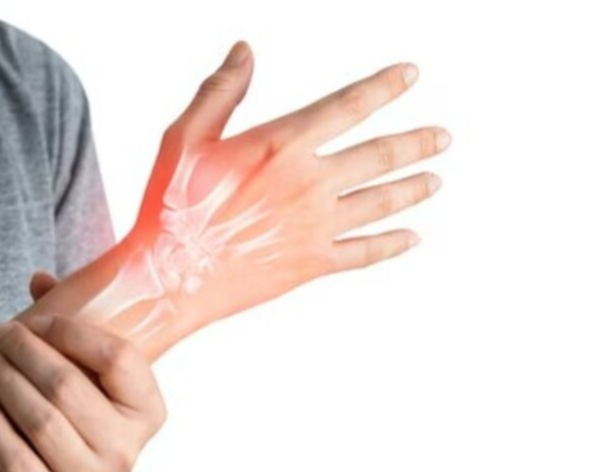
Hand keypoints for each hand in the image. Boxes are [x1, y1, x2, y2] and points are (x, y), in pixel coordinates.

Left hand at [0, 273, 165, 471]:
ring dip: (2, 381)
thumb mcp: (96, 388)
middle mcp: (126, 448)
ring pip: (38, 417)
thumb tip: (40, 279)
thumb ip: (75, 333)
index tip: (41, 319)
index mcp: (148, 411)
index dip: (75, 332)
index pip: (120, 357)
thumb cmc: (83, 429)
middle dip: (27, 351)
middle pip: (68, 384)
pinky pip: (11, 453)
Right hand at [86, 42, 449, 341]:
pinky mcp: (313, 263)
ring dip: (413, 188)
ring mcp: (316, 226)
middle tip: (443, 138)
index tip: (411, 76)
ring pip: (381, 202)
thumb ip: (221, 91)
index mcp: (282, 146)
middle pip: (379, 156)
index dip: (384, 87)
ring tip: (436, 180)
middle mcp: (310, 183)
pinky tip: (412, 238)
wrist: (170, 276)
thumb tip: (245, 52)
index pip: (348, 106)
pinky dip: (392, 244)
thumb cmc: (171, 208)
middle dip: (416, 143)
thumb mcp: (184, 136)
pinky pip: (365, 252)